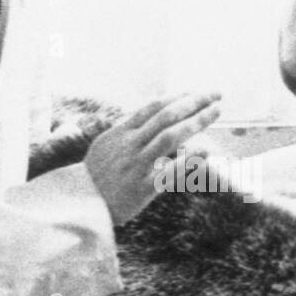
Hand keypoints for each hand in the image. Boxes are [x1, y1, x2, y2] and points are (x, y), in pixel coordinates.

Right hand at [83, 92, 222, 225]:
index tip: (197, 91)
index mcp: (120, 132)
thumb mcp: (106, 144)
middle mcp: (129, 145)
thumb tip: (154, 112)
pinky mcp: (142, 188)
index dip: (177, 96)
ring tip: (215, 112)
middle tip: (215, 95)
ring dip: (195, 122)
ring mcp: (136, 166)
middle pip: (166, 117)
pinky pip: (169, 172)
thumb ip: (129, 129)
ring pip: (169, 138)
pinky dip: (189, 160)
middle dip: (193, 103)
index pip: (153, 107)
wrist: (80, 204)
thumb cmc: (96, 174)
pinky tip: (206, 150)